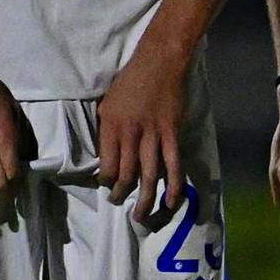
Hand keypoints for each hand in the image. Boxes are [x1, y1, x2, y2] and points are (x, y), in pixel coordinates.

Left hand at [95, 42, 192, 226]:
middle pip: (126, 174)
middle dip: (121, 194)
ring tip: (141, 217)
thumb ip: (106, 130)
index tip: (107, 185)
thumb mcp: (107, 104)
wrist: (159, 62)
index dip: (106, 180)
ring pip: (148, 176)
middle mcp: (131, 134)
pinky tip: (171, 202)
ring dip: (144, 200)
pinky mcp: (172, 134)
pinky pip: (173, 166)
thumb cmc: (129, 81)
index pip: (108, 164)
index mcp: (111, 127)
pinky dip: (173, 187)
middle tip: (117, 203)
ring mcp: (154, 136)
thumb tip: (105, 155)